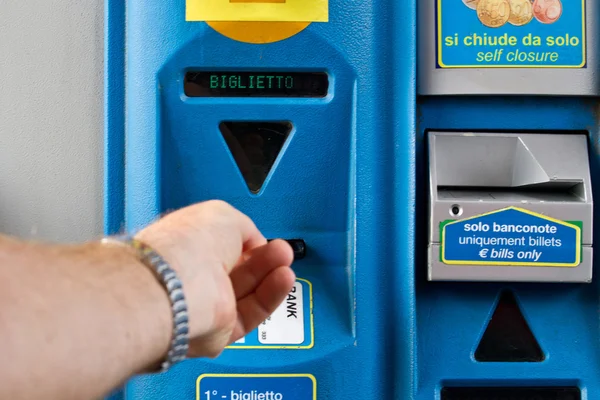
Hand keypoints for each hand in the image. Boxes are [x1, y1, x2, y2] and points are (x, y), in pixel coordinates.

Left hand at [135, 200, 295, 357]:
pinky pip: (250, 314)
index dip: (244, 240)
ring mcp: (204, 305)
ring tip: (285, 262)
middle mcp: (192, 277)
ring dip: (269, 275)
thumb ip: (242, 227)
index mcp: (186, 245)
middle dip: (262, 258)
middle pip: (237, 269)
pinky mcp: (217, 331)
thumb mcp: (223, 216)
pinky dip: (269, 297)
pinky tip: (282, 279)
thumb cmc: (187, 246)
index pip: (219, 245)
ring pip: (246, 292)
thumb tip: (254, 240)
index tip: (263, 238)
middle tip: (281, 250)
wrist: (178, 286)